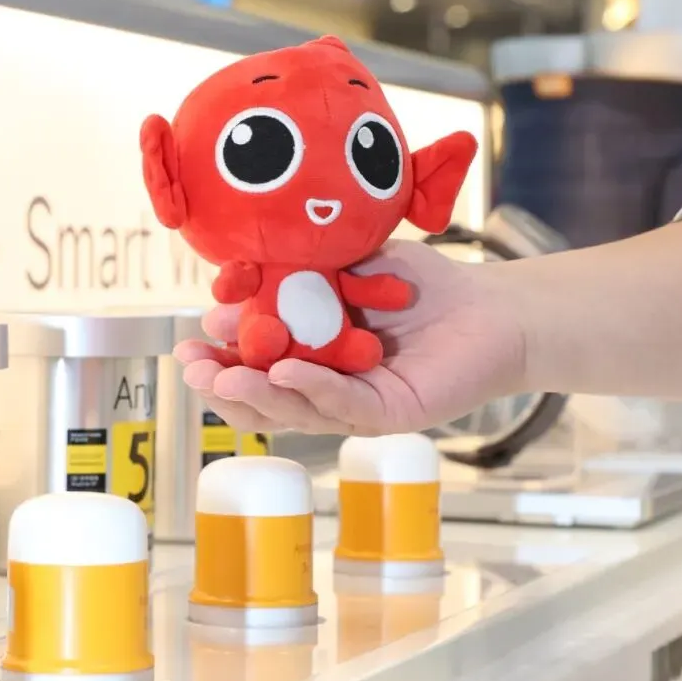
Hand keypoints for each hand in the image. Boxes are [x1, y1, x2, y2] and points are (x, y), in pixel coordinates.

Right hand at [175, 239, 527, 435]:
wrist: (493, 307)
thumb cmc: (422, 286)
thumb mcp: (346, 266)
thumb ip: (295, 277)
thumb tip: (232, 287)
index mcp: (313, 355)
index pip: (256, 365)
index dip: (221, 358)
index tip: (188, 341)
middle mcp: (330, 387)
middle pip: (267, 398)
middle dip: (224, 384)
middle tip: (192, 368)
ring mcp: (359, 405)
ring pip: (298, 408)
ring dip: (257, 394)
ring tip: (222, 377)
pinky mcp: (393, 414)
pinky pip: (346, 406)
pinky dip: (313, 389)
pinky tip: (286, 372)